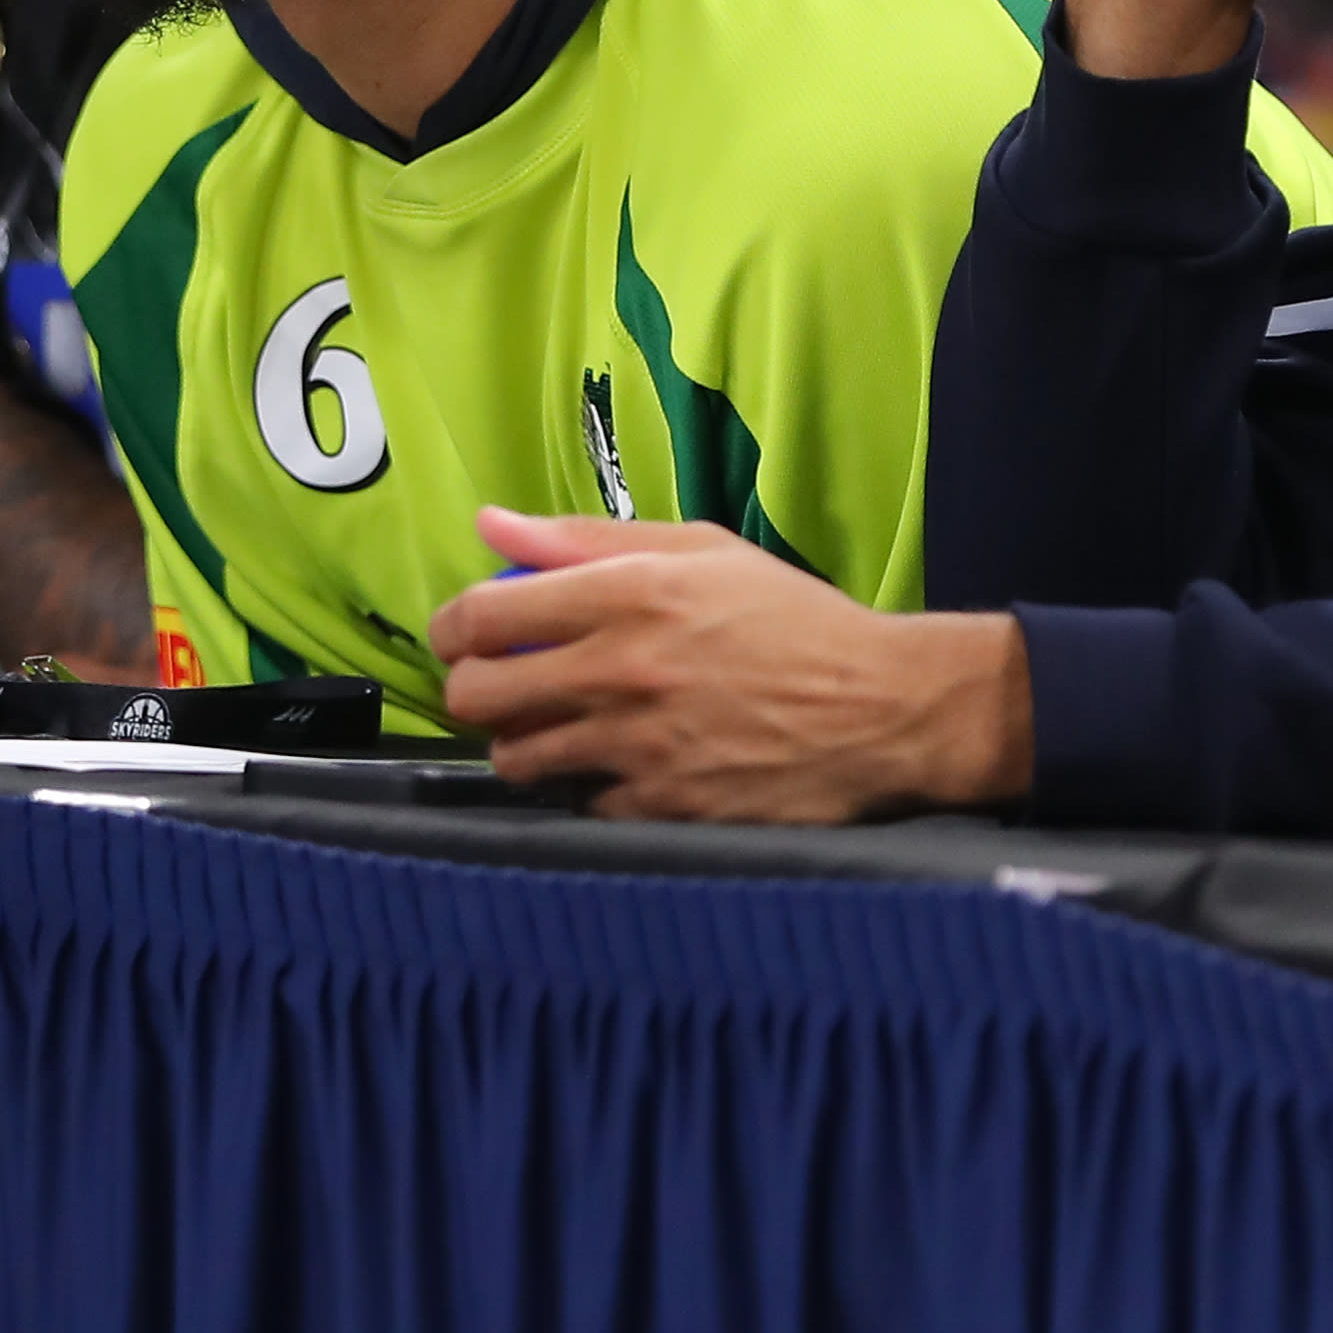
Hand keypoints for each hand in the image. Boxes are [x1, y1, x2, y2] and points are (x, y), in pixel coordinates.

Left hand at [427, 508, 1032, 821]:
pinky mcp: (664, 807)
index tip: (460, 635)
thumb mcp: (700, 551)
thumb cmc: (792, 619)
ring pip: (518, 759)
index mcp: (630, 593)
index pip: (483, 614)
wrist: (882, 706)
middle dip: (472, 690)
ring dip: (522, 744)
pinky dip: (584, 788)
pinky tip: (615, 767)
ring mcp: (641, 745)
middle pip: (479, 694)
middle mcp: (624, 669)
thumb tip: (490, 525)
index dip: (451, 627)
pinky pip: (579, 804)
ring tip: (554, 729)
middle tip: (498, 687)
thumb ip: (587, 539)